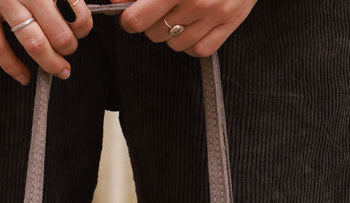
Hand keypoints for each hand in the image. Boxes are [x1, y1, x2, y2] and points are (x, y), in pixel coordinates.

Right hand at [0, 0, 93, 82]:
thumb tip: (81, 7)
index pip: (75, 11)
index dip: (84, 26)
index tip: (82, 29)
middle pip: (58, 33)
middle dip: (69, 48)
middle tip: (70, 49)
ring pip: (32, 43)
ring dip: (50, 63)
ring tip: (61, 70)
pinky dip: (12, 68)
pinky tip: (25, 77)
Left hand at [116, 0, 257, 56]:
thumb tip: (119, 0)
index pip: (138, 19)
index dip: (130, 18)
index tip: (131, 14)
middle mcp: (196, 1)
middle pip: (154, 34)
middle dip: (152, 22)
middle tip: (160, 6)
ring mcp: (215, 15)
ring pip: (175, 44)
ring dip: (171, 32)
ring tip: (180, 11)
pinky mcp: (230, 23)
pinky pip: (199, 50)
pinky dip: (191, 42)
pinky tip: (193, 25)